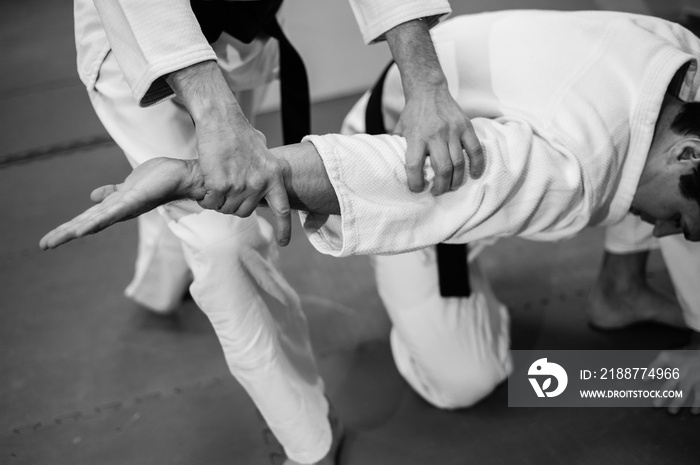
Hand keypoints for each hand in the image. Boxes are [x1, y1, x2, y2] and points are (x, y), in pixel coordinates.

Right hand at [40, 158, 200, 249]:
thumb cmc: (160, 180)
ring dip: (74, 231)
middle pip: (86, 223)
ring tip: (56, 240)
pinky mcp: (135, 201)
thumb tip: (92, 196)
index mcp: (116, 207)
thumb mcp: (129, 186)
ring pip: (95, 221)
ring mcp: (126, 207)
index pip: (87, 218)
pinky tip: (83, 231)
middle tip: (43, 245)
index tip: (48, 240)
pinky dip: (98, 222)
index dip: (68, 227)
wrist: (183, 176)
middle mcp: (119, 210)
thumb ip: (111, 192)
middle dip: (64, 234)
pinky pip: (113, 213)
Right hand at [167, 61, 291, 245]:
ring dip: (218, 201)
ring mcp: (240, 185)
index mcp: (274, 176)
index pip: (283, 209)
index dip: (284, 228)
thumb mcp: (263, 150)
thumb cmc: (239, 132)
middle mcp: (260, 184)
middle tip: (225, 189)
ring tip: (216, 182)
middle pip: (244, 212)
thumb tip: (266, 179)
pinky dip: (206, 198)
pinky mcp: (220, 184)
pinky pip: (211, 203)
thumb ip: (265, 169)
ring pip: (226, 209)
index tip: (284, 243)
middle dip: (233, 205)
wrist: (220, 119)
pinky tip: (206, 184)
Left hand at [396, 85, 483, 194]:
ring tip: (451, 187)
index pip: (414, 165)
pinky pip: (475, 149)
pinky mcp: (466, 127)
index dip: (415, 182)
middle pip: (442, 168)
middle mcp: (435, 134)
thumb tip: (394, 170)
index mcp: (416, 136)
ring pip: (459, 163)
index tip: (417, 189)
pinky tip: (474, 175)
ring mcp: (453, 130)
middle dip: (440, 186)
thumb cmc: (412, 114)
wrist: (428, 90)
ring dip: (456, 181)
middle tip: (437, 192)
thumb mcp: (400, 130)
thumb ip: (398, 149)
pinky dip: (477, 165)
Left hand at [648, 348, 699, 413]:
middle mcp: (688, 377)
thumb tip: (644, 379)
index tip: (656, 404)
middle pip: (683, 392)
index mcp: (678, 372)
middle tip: (671, 412)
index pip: (669, 386)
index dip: (662, 395)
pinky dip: (699, 404)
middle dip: (677, 402)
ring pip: (696, 394)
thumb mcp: (666, 357)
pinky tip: (695, 411)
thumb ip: (654, 367)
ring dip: (692, 404)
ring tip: (685, 412)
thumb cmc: (681, 357)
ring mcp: (698, 381)